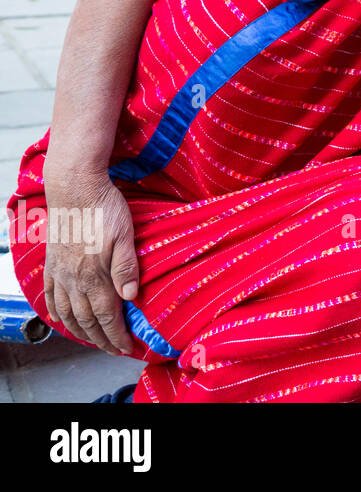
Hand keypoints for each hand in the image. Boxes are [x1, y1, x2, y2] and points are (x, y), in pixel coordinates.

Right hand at [42, 177, 139, 355]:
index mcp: (94, 275)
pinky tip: (60, 318)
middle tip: (113, 349)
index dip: (116, 335)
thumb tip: (130, 298)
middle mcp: (73, 279)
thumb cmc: (104, 210)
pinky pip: (51, 295)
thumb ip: (126, 269)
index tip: (126, 347)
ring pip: (67, 312)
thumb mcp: (125, 237)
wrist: (75, 189)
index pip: (107, 316)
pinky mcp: (52, 263)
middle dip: (101, 338)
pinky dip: (56, 311)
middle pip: (86, 319)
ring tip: (91, 340)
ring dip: (79, 330)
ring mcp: (60, 272)